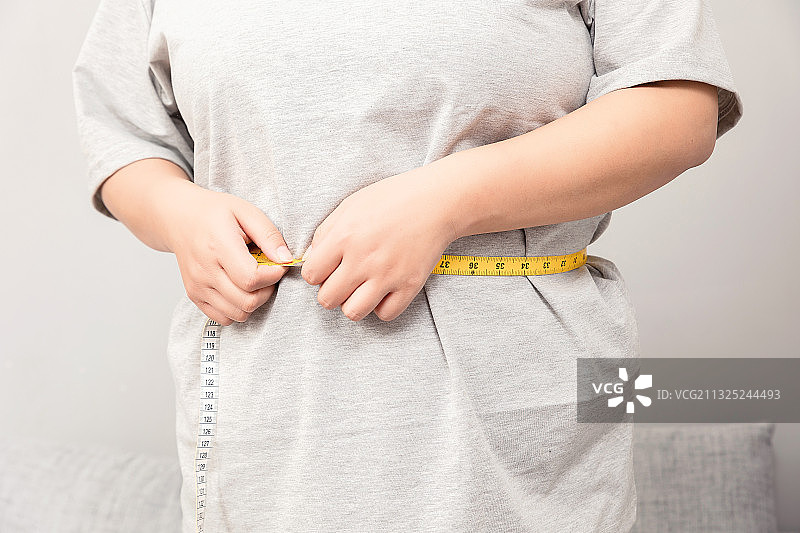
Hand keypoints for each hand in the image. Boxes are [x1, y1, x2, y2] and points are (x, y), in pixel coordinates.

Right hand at [163, 182, 292, 324]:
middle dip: (268, 290)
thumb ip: (268, 235)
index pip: (251, 278)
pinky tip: (240, 289)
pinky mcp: (194, 296)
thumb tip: (286, 259)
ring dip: (255, 301)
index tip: (278, 264)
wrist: (179, 218)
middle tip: (269, 273)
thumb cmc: (214, 213)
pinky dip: (238, 308)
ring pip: (238, 314)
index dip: (273, 275)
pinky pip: (224, 318)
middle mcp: (204, 271)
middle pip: (247, 301)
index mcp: (217, 247)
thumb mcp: (246, 211)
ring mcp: (197, 287)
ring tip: (255, 280)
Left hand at [300, 160, 459, 321]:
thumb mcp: (350, 206)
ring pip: (353, 312)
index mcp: (344, 237)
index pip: (311, 275)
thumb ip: (325, 234)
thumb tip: (309, 259)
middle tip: (344, 278)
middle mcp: (363, 259)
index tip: (327, 267)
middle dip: (331, 291)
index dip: (316, 273)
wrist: (435, 201)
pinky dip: (381, 306)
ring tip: (362, 287)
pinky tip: (384, 290)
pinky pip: (385, 314)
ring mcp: (388, 275)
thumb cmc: (391, 199)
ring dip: (353, 302)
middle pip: (328, 299)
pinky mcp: (410, 285)